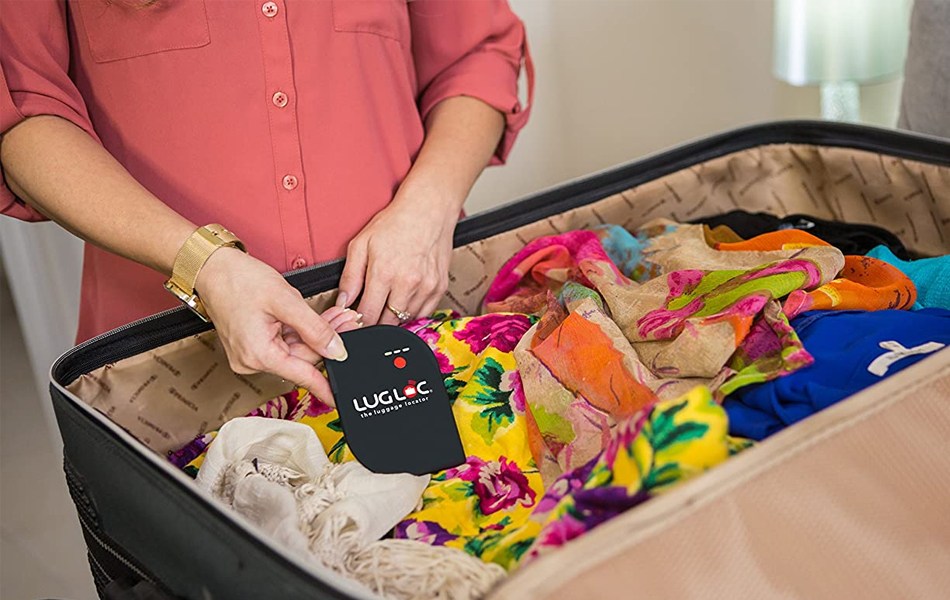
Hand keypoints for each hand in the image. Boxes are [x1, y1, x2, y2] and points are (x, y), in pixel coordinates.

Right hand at [195, 248, 360, 405]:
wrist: (212, 268)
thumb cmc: (239, 280)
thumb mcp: (286, 301)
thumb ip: (315, 328)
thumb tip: (336, 350)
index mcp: (258, 354)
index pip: (302, 375)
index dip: (325, 386)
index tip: (339, 399)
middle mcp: (251, 360)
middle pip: (302, 357)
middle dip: (328, 340)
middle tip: (350, 322)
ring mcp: (250, 353)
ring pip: (296, 348)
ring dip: (317, 333)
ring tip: (338, 316)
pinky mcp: (252, 344)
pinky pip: (284, 342)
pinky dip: (301, 331)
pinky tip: (318, 319)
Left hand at [337, 190, 456, 324]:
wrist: (429, 209)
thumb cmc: (395, 223)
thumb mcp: (361, 243)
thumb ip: (350, 276)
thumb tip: (342, 302)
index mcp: (384, 273)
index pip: (368, 316)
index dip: (359, 322)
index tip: (356, 319)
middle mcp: (407, 283)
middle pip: (387, 323)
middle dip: (375, 321)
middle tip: (369, 310)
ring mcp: (426, 287)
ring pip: (406, 321)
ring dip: (393, 317)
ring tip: (386, 302)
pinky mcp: (439, 288)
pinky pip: (423, 314)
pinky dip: (411, 313)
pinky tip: (403, 300)